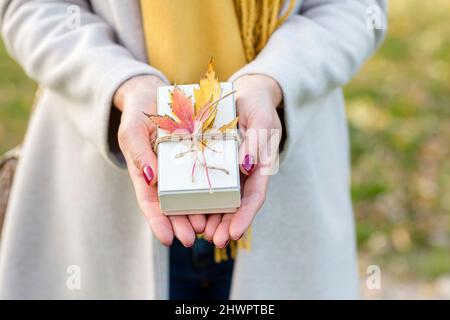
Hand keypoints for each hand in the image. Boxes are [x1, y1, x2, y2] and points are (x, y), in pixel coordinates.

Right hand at [113, 75, 205, 246]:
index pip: (149, 203)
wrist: (154, 94)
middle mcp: (164, 175)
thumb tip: (150, 179)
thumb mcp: (132, 130)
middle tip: (192, 237)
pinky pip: (206, 175)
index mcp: (145, 173)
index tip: (166, 239)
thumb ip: (138, 153)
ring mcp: (181, 168)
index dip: (157, 222)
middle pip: (172, 206)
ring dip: (198, 213)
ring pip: (191, 196)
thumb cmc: (138, 113)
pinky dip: (211, 190)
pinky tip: (221, 202)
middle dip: (181, 224)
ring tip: (207, 227)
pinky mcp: (197, 158)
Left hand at [204, 74, 282, 246]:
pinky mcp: (220, 165)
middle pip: (239, 204)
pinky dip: (204, 200)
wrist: (246, 95)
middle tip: (213, 241)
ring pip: (225, 199)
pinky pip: (212, 185)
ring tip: (201, 234)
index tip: (234, 233)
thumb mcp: (259, 119)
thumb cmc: (257, 105)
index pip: (256, 195)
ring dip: (215, 218)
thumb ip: (256, 141)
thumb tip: (249, 166)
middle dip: (227, 224)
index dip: (246, 215)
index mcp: (262, 164)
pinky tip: (193, 212)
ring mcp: (234, 170)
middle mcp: (248, 172)